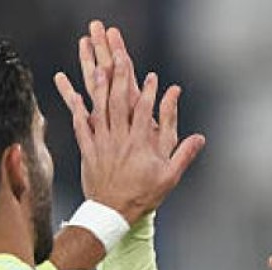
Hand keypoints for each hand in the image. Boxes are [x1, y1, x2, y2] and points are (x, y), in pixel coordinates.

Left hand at [53, 20, 204, 223]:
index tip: (152, 76)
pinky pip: (80, 123)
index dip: (149, 92)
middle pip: (119, 101)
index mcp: (140, 143)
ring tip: (96, 64)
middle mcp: (119, 138)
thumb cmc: (143, 195)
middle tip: (119, 55)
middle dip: (120, 76)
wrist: (112, 212)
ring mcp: (101, 141)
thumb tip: (200, 137)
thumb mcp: (170, 176)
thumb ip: (184, 153)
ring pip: (98, 107)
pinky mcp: (88, 147)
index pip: (145, 111)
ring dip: (97, 85)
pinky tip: (70, 90)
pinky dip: (75, 105)